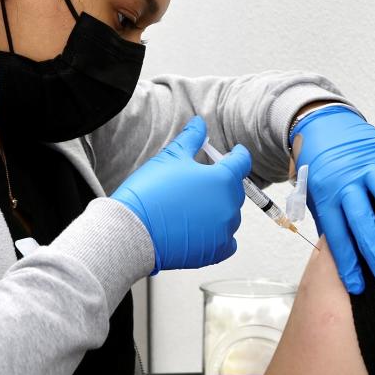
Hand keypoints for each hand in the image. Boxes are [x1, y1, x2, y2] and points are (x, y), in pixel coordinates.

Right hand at [113, 116, 250, 271]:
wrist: (133, 231)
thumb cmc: (151, 191)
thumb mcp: (171, 157)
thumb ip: (191, 139)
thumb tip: (200, 123)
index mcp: (222, 179)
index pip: (241, 162)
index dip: (238, 155)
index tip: (235, 152)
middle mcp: (229, 205)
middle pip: (234, 190)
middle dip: (222, 184)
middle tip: (201, 182)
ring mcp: (224, 230)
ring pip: (229, 215)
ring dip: (218, 209)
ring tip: (192, 208)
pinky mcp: (216, 251)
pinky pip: (227, 241)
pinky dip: (219, 235)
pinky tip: (202, 230)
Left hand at [293, 106, 374, 292]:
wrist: (320, 123)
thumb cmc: (320, 168)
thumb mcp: (315, 195)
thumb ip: (330, 221)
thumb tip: (343, 257)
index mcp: (325, 193)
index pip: (336, 234)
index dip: (348, 262)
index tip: (359, 286)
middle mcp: (346, 178)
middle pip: (362, 219)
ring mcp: (368, 162)